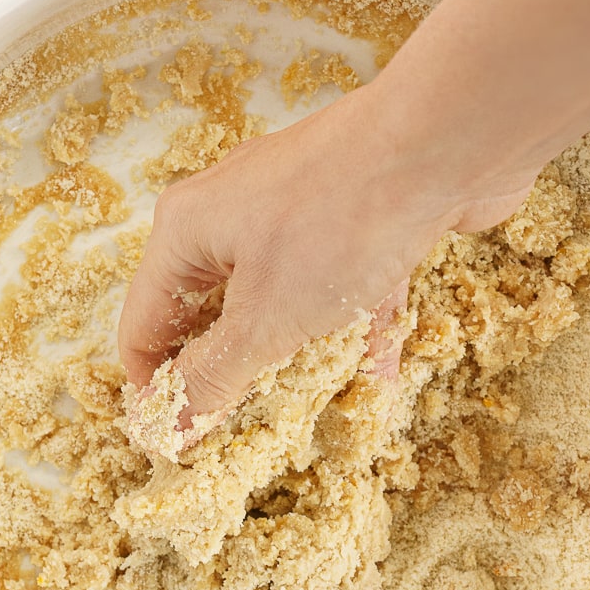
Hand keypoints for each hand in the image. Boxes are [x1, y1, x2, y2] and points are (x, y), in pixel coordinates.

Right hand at [118, 81, 533, 417]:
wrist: (446, 143)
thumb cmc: (340, 224)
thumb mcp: (265, 320)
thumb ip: (213, 377)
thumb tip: (163, 427)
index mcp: (187, 231)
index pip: (142, 327)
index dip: (156, 391)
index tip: (184, 446)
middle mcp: (230, 215)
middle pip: (212, 317)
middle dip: (236, 376)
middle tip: (253, 433)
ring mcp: (295, 211)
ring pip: (280, 306)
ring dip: (302, 358)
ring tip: (322, 408)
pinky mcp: (352, 215)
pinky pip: (338, 287)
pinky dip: (354, 328)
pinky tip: (381, 371)